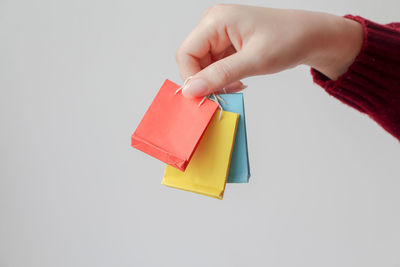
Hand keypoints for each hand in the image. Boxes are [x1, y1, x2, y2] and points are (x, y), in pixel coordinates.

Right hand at [175, 4, 362, 96]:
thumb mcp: (254, 61)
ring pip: (202, 65)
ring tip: (238, 84)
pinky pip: (214, 65)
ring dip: (216, 81)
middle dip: (205, 80)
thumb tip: (191, 90)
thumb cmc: (288, 39)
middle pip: (192, 60)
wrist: (310, 36)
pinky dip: (223, 78)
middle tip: (226, 92)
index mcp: (216, 20)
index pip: (186, 53)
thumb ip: (220, 75)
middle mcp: (213, 24)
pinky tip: (239, 80)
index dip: (192, 77)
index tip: (206, 95)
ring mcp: (219, 33)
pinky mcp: (226, 43)